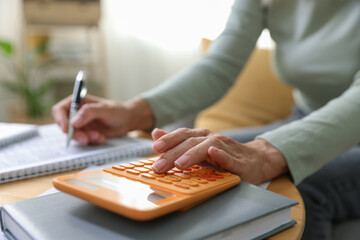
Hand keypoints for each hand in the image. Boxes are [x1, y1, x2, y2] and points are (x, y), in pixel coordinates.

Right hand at [52, 94, 153, 144]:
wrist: (128, 121)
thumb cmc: (118, 110)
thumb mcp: (105, 109)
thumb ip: (89, 112)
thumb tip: (74, 121)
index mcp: (77, 102)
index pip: (60, 110)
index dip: (60, 120)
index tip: (67, 130)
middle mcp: (76, 113)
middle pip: (65, 126)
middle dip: (75, 134)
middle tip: (86, 139)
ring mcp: (80, 124)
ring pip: (74, 135)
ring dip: (86, 138)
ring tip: (99, 136)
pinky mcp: (86, 133)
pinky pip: (83, 141)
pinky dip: (92, 141)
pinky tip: (102, 138)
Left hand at [151, 128, 288, 183]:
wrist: (256, 160)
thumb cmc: (224, 155)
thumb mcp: (198, 148)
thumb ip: (176, 142)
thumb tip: (155, 133)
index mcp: (201, 137)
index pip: (183, 135)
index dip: (169, 140)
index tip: (155, 148)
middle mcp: (212, 139)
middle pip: (191, 142)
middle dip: (173, 154)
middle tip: (159, 166)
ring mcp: (227, 149)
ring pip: (208, 147)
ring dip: (193, 154)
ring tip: (180, 163)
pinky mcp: (240, 162)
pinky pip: (230, 157)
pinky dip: (222, 155)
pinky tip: (213, 154)